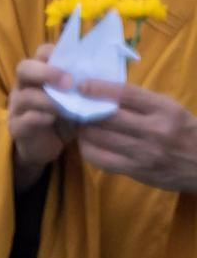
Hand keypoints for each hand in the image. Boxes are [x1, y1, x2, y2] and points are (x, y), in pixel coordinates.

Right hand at [8, 45, 77, 191]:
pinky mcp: (17, 126)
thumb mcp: (77, 99)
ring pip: (25, 96)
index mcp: (41, 74)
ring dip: (47, 100)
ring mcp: (18, 106)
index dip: (56, 53)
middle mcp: (25, 86)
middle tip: (69, 83)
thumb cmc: (65, 116)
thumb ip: (85, 88)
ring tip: (66, 108)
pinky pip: (24, 119)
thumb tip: (110, 78)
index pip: (42, 53)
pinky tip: (51, 120)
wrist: (47, 145)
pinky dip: (38, 118)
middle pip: (24, 68)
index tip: (76, 62)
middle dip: (46, 73)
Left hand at [71, 79, 196, 193]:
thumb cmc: (184, 131)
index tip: (81, 85)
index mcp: (165, 110)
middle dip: (85, 110)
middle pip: (107, 116)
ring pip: (100, 137)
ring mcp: (146, 153)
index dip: (99, 88)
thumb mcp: (170, 109)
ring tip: (78, 123)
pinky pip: (101, 159)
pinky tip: (87, 142)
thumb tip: (101, 89)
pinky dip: (88, 149)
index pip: (125, 94)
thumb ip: (140, 101)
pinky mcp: (138, 172)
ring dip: (83, 129)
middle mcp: (155, 131)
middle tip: (73, 105)